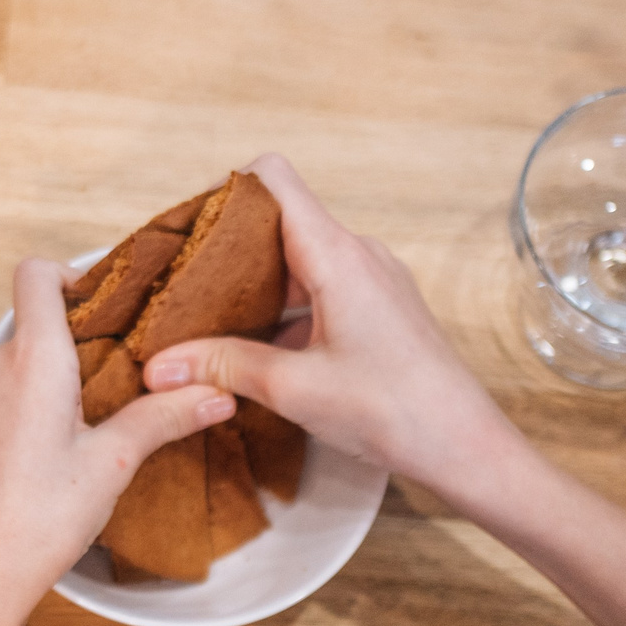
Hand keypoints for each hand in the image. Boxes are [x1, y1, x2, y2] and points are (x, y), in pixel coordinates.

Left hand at [0, 261, 229, 625]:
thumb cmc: (40, 519)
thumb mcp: (114, 463)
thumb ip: (165, 417)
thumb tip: (217, 393)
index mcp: (31, 359)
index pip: (36, 274)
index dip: (69, 274)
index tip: (104, 301)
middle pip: (31, 321)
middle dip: (73, 340)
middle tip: (117, 370)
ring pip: (13, 363)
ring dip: (48, 377)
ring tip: (88, 417)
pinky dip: (23, 405)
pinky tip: (51, 448)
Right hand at [142, 155, 526, 503]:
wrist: (466, 446)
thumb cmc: (394, 411)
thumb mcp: (294, 388)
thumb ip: (223, 366)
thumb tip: (159, 366)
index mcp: (337, 254)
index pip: (273, 178)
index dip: (225, 190)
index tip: (187, 231)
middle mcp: (357, 254)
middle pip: (279, 220)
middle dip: (228, 249)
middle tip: (181, 285)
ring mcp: (372, 280)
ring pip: (298, 260)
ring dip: (255, 285)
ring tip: (208, 322)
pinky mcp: (379, 309)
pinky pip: (320, 288)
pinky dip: (283, 309)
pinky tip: (255, 349)